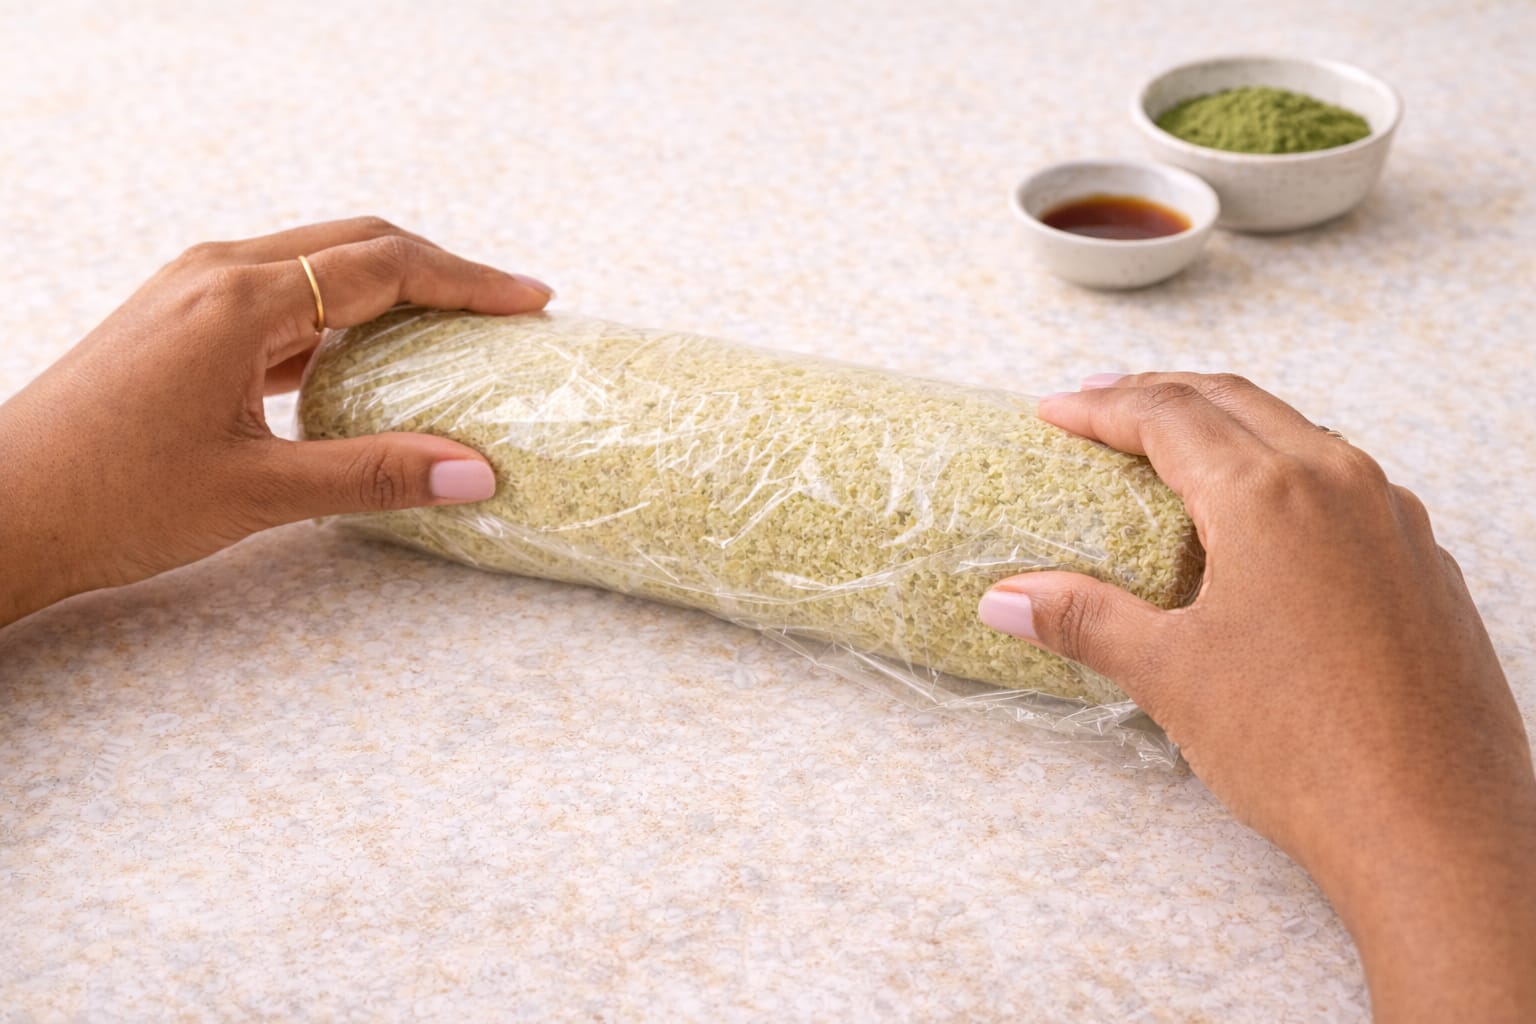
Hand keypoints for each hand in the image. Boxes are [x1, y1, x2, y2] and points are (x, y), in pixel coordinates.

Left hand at [0, 217, 553, 626]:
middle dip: (442, 271)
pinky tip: (370, 357)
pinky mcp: (180, 319)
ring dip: (392, 286)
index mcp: (239, 300)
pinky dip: (341, 313)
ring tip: (454, 328)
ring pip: (318, 262)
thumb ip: (376, 474)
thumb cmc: (110, 498)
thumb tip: (475, 472)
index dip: (468, 282)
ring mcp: (193, 291)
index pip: (385, 267)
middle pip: (357, 244)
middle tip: (508, 307)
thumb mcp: (259, 492)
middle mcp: (216, 274)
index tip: (532, 300)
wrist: (1, 511)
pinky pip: (281, 293)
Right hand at [978, 373, 1535, 1021]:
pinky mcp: (1425, 564)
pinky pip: (1345, 484)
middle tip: (1100, 401)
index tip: (1054, 411)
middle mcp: (1341, 484)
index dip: (1100, 409)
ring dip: (1226, 423)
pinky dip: (1284, 471)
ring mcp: (1395, 521)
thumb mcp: (1170, 675)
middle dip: (1158, 392)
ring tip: (1173, 446)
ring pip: (1297, 434)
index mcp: (1269, 495)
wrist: (1437, 829)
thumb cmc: (1303, 749)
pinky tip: (1263, 520)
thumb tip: (1005, 600)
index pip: (1167, 416)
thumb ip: (1083, 619)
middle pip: (1234, 401)